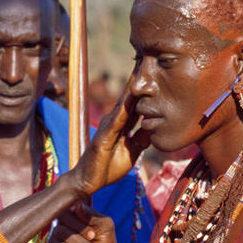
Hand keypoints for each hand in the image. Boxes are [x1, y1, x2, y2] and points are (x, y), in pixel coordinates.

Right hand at [49, 204, 120, 242]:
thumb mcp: (105, 226)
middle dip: (81, 230)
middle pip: (64, 218)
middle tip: (94, 239)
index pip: (71, 205)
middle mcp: (65, 220)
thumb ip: (92, 215)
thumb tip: (77, 205)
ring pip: (62, 233)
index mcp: (77, 211)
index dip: (80, 217)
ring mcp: (58, 234)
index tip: (93, 232)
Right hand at [71, 72, 149, 195]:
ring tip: (140, 71)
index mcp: (121, 125)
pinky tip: (131, 98)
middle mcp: (113, 122)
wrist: (88, 182)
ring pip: (122, 104)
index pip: (135, 104)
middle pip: (128, 98)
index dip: (144, 90)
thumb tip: (153, 128)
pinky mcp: (103, 137)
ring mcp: (107, 128)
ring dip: (131, 88)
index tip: (154, 73)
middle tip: (147, 60)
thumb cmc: (107, 169)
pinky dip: (124, 108)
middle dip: (137, 81)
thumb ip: (140, 140)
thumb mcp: (131, 153)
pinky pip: (116, 121)